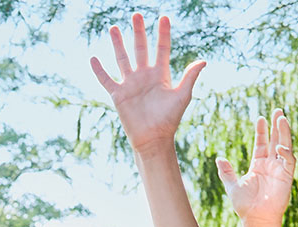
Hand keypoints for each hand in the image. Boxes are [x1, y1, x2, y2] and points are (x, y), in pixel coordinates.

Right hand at [91, 14, 205, 154]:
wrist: (153, 139)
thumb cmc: (169, 120)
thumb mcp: (182, 96)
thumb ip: (190, 77)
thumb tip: (203, 61)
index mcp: (160, 74)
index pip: (162, 49)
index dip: (163, 34)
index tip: (163, 18)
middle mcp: (144, 76)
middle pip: (141, 48)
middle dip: (139, 32)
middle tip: (136, 15)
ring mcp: (130, 84)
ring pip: (122, 59)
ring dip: (118, 44)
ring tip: (114, 28)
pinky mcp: (119, 95)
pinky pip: (107, 80)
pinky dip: (99, 71)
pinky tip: (93, 59)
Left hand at [216, 110, 295, 226]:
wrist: (255, 218)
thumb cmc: (244, 205)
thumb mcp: (232, 186)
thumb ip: (226, 172)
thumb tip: (219, 159)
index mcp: (258, 166)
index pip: (261, 144)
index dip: (262, 131)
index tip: (261, 118)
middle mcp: (270, 165)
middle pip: (275, 140)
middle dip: (277, 126)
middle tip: (277, 111)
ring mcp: (279, 169)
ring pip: (284, 145)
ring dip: (284, 132)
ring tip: (282, 118)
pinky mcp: (287, 176)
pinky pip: (288, 160)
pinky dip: (285, 152)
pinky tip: (279, 147)